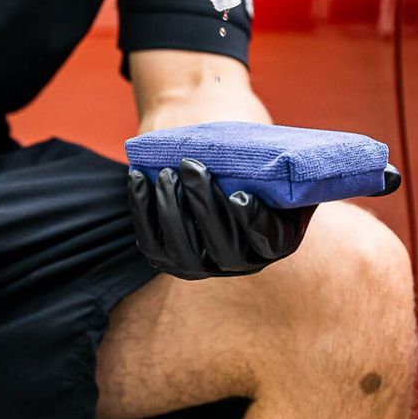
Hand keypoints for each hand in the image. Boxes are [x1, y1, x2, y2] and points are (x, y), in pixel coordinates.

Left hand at [126, 158, 313, 278]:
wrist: (214, 167)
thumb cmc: (248, 161)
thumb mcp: (271, 163)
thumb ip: (276, 164)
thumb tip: (278, 153)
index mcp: (276, 240)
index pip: (270, 240)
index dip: (254, 221)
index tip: (240, 195)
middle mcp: (241, 261)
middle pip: (225, 248)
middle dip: (204, 206)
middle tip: (191, 166)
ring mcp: (203, 265)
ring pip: (185, 250)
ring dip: (172, 209)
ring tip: (167, 172)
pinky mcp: (168, 258)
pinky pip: (152, 243)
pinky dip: (143, 210)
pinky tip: (139, 178)